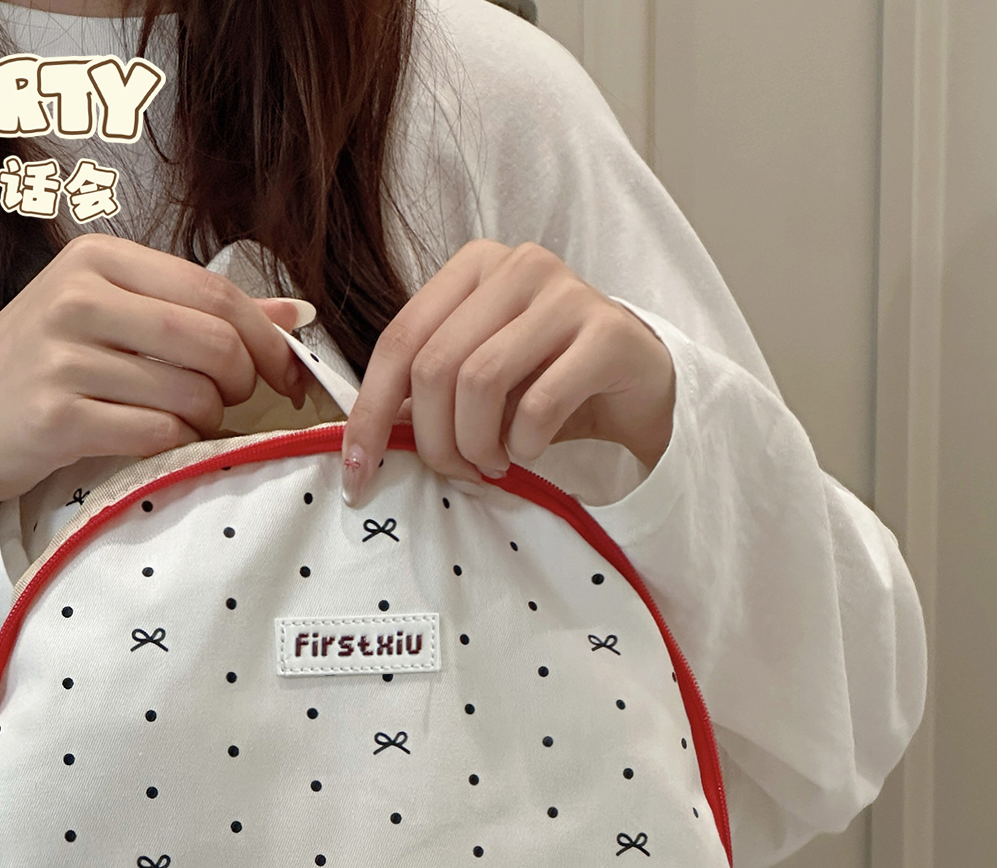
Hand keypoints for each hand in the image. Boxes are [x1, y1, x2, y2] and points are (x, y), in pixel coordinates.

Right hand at [0, 234, 312, 503]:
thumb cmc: (50, 364)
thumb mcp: (116, 314)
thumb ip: (201, 310)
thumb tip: (299, 313)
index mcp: (99, 258)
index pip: (213, 292)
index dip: (268, 339)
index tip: (290, 374)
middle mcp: (79, 297)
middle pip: (211, 342)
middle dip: (243, 381)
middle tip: (234, 400)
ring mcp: (64, 357)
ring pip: (189, 393)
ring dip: (209, 419)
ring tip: (189, 420)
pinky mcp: (58, 416)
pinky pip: (156, 433)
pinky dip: (177, 444)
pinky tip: (163, 440)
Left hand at [341, 240, 675, 506]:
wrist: (638, 383)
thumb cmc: (549, 381)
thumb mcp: (479, 381)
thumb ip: (426, 391)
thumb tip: (364, 438)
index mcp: (472, 268)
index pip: (399, 340)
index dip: (371, 412)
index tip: (358, 472)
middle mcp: (517, 266)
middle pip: (436, 366)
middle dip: (434, 440)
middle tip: (457, 471)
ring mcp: (565, 293)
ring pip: (480, 381)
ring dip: (477, 444)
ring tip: (494, 463)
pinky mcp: (607, 332)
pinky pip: (539, 403)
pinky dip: (524, 444)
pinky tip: (530, 451)